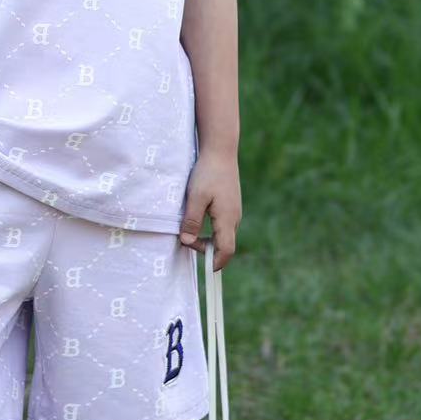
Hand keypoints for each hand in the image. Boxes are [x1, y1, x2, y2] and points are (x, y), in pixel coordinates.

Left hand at [178, 149, 240, 270]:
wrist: (221, 151)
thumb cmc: (208, 173)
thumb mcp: (195, 197)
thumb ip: (192, 220)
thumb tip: (187, 241)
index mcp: (227, 219)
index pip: (226, 251)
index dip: (216, 263)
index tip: (205, 268)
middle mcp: (234, 218)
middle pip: (224, 245)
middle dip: (206, 249)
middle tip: (186, 237)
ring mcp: (234, 211)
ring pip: (223, 235)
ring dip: (208, 238)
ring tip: (189, 227)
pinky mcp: (231, 205)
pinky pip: (223, 225)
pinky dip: (211, 228)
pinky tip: (198, 216)